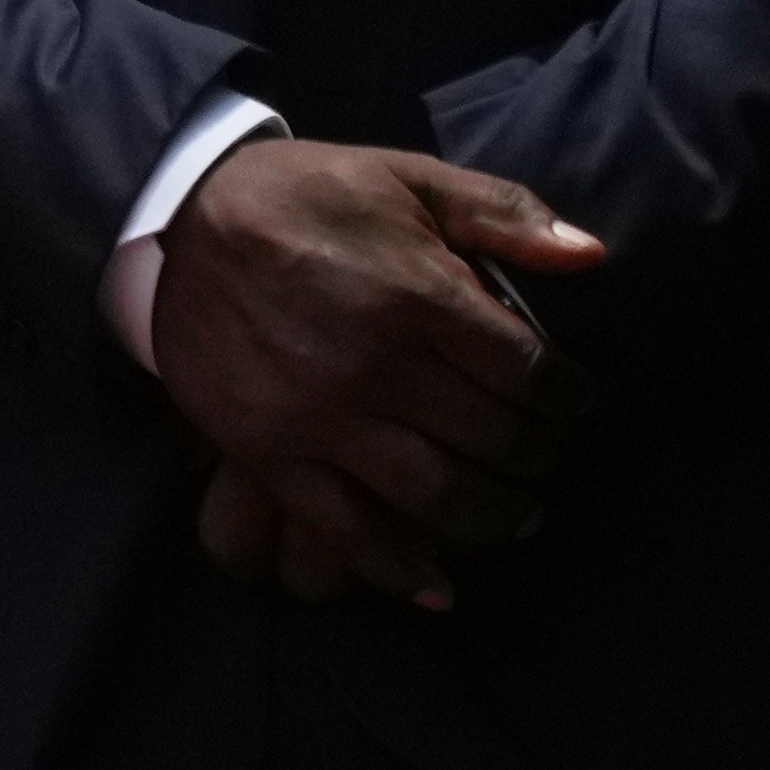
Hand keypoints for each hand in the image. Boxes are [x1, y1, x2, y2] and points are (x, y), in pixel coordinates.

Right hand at [148, 141, 597, 601]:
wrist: (178, 220)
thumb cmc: (305, 196)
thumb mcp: (408, 177)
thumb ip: (504, 214)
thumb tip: (592, 257)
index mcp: (417, 296)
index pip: (530, 375)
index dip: (567, 398)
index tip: (570, 401)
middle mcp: (375, 366)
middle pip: (496, 441)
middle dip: (539, 457)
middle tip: (544, 456)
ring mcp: (320, 417)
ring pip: (437, 497)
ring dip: (493, 519)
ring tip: (517, 518)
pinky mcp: (270, 452)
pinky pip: (344, 528)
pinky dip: (399, 570)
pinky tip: (441, 592)